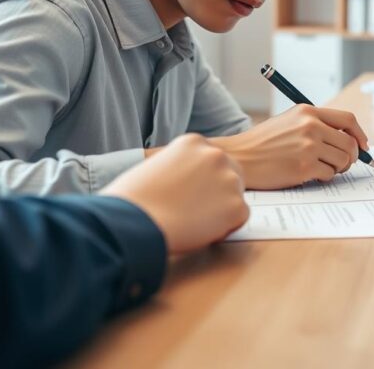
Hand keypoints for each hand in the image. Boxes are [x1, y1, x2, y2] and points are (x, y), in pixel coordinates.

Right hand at [102, 134, 248, 253]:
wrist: (133, 221)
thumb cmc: (133, 199)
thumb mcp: (154, 166)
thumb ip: (178, 167)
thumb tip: (183, 182)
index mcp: (193, 142)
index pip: (211, 159)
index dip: (203, 179)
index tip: (191, 191)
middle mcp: (215, 155)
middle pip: (231, 173)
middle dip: (219, 191)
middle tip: (198, 209)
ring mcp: (228, 180)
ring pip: (236, 197)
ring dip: (221, 209)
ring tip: (193, 221)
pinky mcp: (236, 206)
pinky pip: (240, 218)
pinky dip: (226, 228)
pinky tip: (202, 232)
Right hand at [209, 105, 369, 189]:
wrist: (239, 157)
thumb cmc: (263, 143)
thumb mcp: (289, 122)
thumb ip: (316, 125)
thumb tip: (349, 140)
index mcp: (308, 112)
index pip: (348, 120)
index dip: (360, 135)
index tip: (363, 146)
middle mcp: (311, 126)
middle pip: (350, 143)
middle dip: (352, 157)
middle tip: (344, 164)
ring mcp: (308, 147)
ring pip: (343, 160)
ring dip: (338, 168)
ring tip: (322, 168)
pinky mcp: (304, 167)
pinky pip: (329, 174)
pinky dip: (324, 177)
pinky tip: (309, 174)